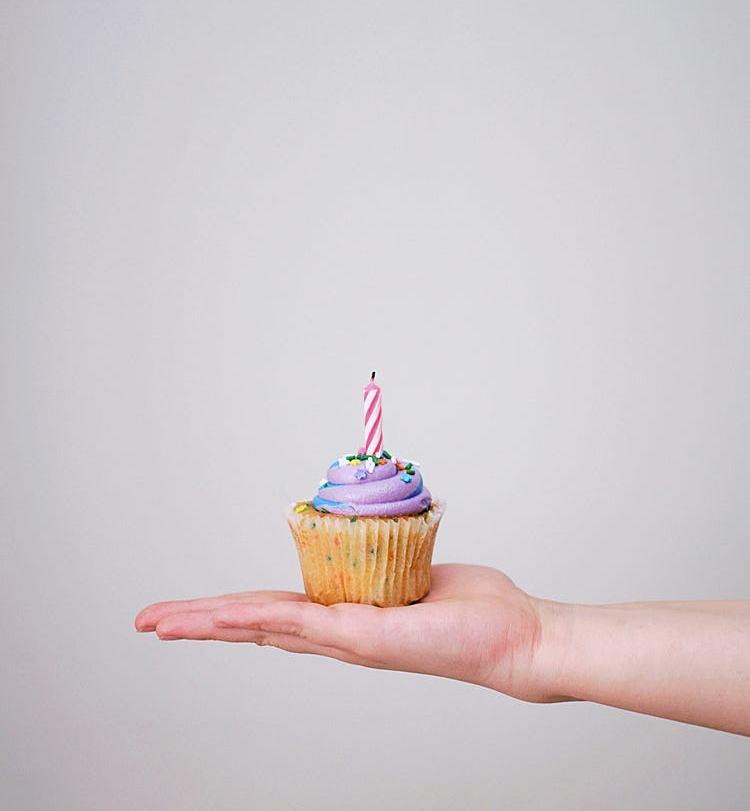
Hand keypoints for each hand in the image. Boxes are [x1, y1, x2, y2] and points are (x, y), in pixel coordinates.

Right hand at [135, 563, 550, 701]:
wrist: (515, 637)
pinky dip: (255, 619)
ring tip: (162, 623)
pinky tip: (220, 618)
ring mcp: (347, 640)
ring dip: (209, 623)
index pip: (275, 611)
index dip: (230, 610)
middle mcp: (339, 634)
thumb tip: (377, 536)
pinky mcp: (365, 638)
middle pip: (255, 624)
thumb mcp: (417, 570)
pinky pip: (300, 622)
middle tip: (149, 622)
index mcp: (347, 616)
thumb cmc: (476, 608)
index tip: (193, 609)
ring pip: (264, 626)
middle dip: (199, 623)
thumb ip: (387, 560)